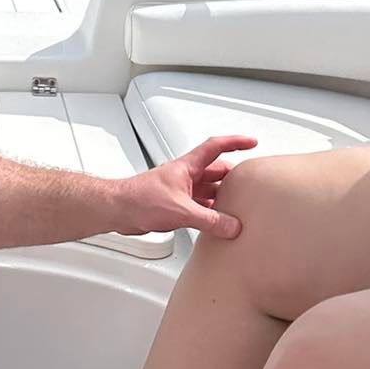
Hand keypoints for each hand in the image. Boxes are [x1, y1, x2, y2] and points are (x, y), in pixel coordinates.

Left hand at [116, 135, 257, 238]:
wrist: (118, 210)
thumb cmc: (139, 199)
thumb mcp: (181, 210)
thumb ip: (209, 220)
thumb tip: (232, 225)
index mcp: (187, 166)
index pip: (215, 147)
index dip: (235, 142)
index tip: (251, 142)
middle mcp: (186, 176)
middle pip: (216, 171)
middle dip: (233, 177)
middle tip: (250, 184)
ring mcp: (181, 191)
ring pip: (209, 191)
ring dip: (222, 198)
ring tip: (239, 207)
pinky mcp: (176, 206)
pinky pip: (201, 207)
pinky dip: (211, 214)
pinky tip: (218, 223)